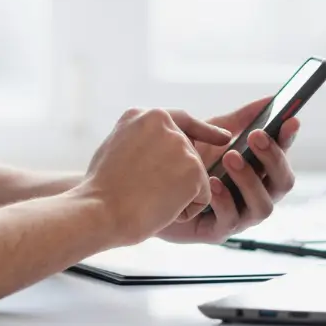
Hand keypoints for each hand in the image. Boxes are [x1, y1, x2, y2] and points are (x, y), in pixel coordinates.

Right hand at [76, 107, 230, 245]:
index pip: (182, 120)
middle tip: (144, 192)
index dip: (204, 131)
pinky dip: (185, 210)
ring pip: (195, 177)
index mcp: (142, 115)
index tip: (224, 137)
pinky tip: (161, 208)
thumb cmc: (101, 189)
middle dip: (176, 178)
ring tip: (148, 198)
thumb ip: (141, 138)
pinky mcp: (194, 169)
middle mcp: (164, 123)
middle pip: (189, 154)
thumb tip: (160, 146)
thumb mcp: (115, 146)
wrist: (101, 210)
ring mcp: (181, 145)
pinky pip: (201, 197)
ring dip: (178, 195)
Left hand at [155, 95, 301, 244]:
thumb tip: (269, 99)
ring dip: (249, 181)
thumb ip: (239, 120)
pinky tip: (211, 182)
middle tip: (255, 137)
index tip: (290, 119)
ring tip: (230, 158)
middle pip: (283, 182)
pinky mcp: (217, 232)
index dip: (288, 139)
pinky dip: (224, 200)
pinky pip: (230, 220)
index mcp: (258, 170)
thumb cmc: (186, 161)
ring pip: (263, 206)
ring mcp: (240, 215)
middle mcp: (255, 194)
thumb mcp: (212, 135)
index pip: (283, 155)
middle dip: (273, 158)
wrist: (149, 188)